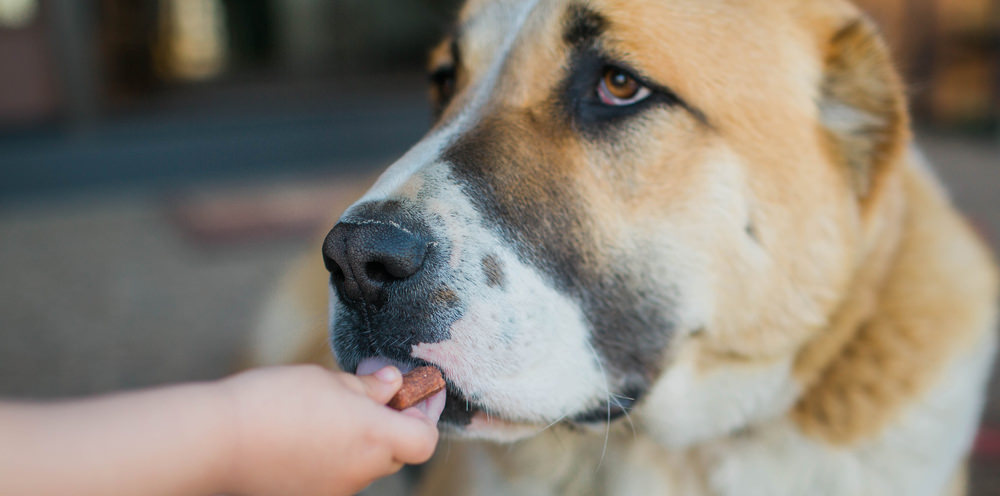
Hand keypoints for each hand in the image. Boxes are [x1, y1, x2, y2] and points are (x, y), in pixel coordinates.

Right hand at [219, 365, 438, 495]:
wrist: (219, 441)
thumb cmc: (274, 401)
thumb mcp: (328, 379)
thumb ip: (368, 387)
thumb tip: (392, 385)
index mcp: (374, 436)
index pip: (426, 440)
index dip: (427, 414)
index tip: (419, 390)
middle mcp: (361, 470)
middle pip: (397, 452)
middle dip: (394, 423)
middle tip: (378, 393)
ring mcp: (336, 489)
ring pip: (365, 463)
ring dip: (361, 439)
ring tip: (332, 410)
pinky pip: (337, 474)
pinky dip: (334, 454)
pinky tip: (309, 433)